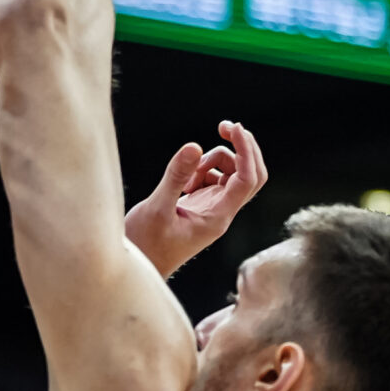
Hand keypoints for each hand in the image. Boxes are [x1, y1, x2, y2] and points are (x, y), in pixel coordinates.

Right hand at [124, 120, 265, 278]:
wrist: (138, 264)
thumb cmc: (144, 244)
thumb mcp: (156, 208)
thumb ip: (175, 176)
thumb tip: (195, 145)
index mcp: (218, 217)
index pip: (247, 179)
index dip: (246, 151)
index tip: (233, 128)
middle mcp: (221, 213)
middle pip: (251, 175)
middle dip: (242, 148)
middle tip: (223, 126)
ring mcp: (213, 210)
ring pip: (232, 175)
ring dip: (216, 160)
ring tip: (188, 170)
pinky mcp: (201, 206)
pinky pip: (216, 180)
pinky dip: (203, 170)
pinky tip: (184, 181)